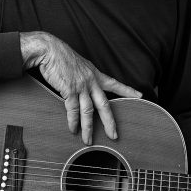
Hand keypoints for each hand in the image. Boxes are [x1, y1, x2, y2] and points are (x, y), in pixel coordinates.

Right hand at [20, 31, 141, 144]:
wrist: (50, 49)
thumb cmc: (61, 57)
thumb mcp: (80, 66)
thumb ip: (85, 77)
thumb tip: (85, 87)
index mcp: (96, 74)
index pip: (115, 84)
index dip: (128, 90)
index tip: (140, 95)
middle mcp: (92, 81)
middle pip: (105, 105)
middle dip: (110, 122)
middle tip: (114, 135)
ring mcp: (82, 86)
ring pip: (89, 112)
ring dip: (88, 128)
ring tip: (88, 141)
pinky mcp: (70, 90)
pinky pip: (73, 110)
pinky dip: (73, 122)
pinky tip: (73, 129)